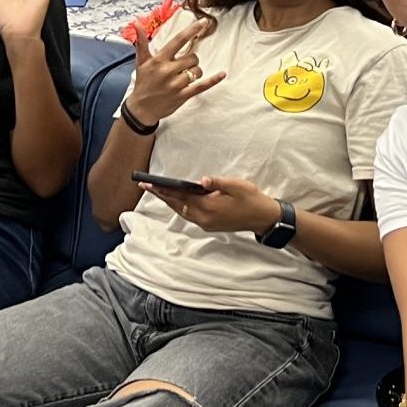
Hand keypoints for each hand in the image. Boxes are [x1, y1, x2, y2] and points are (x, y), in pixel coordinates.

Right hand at [120, 15, 221, 124]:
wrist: (141, 109)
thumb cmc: (143, 83)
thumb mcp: (141, 62)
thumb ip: (142, 42)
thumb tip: (137, 23)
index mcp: (159, 60)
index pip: (178, 40)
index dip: (192, 30)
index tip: (204, 21)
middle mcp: (168, 71)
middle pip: (193, 57)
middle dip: (191, 60)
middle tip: (182, 66)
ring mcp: (176, 84)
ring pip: (197, 70)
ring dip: (195, 71)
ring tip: (184, 77)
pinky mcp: (183, 96)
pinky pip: (202, 86)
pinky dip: (213, 80)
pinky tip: (222, 74)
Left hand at [144, 175, 279, 235]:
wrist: (262, 218)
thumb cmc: (251, 199)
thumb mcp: (237, 186)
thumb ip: (218, 183)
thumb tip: (202, 180)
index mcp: (209, 206)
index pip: (180, 196)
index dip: (164, 190)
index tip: (149, 184)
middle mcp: (204, 218)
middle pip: (177, 205)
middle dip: (161, 195)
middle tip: (145, 185)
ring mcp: (205, 223)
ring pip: (181, 211)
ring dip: (168, 201)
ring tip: (156, 191)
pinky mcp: (208, 225)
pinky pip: (188, 215)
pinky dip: (179, 207)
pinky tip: (175, 200)